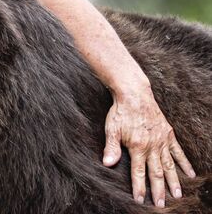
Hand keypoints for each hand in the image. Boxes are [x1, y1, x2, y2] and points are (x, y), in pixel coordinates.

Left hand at [103, 91, 195, 206]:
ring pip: (169, 165)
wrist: (134, 94)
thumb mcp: (111, 130)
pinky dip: (184, 163)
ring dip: (174, 181)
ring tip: (178, 195)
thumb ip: (111, 147)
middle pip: (157, 173)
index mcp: (137, 147)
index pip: (139, 172)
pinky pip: (178, 151)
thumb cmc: (120, 112)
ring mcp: (162, 140)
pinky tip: (190, 173)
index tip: (141, 200)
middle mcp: (152, 146)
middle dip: (159, 190)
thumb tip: (107, 164)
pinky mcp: (168, 134)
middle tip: (162, 205)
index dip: (139, 187)